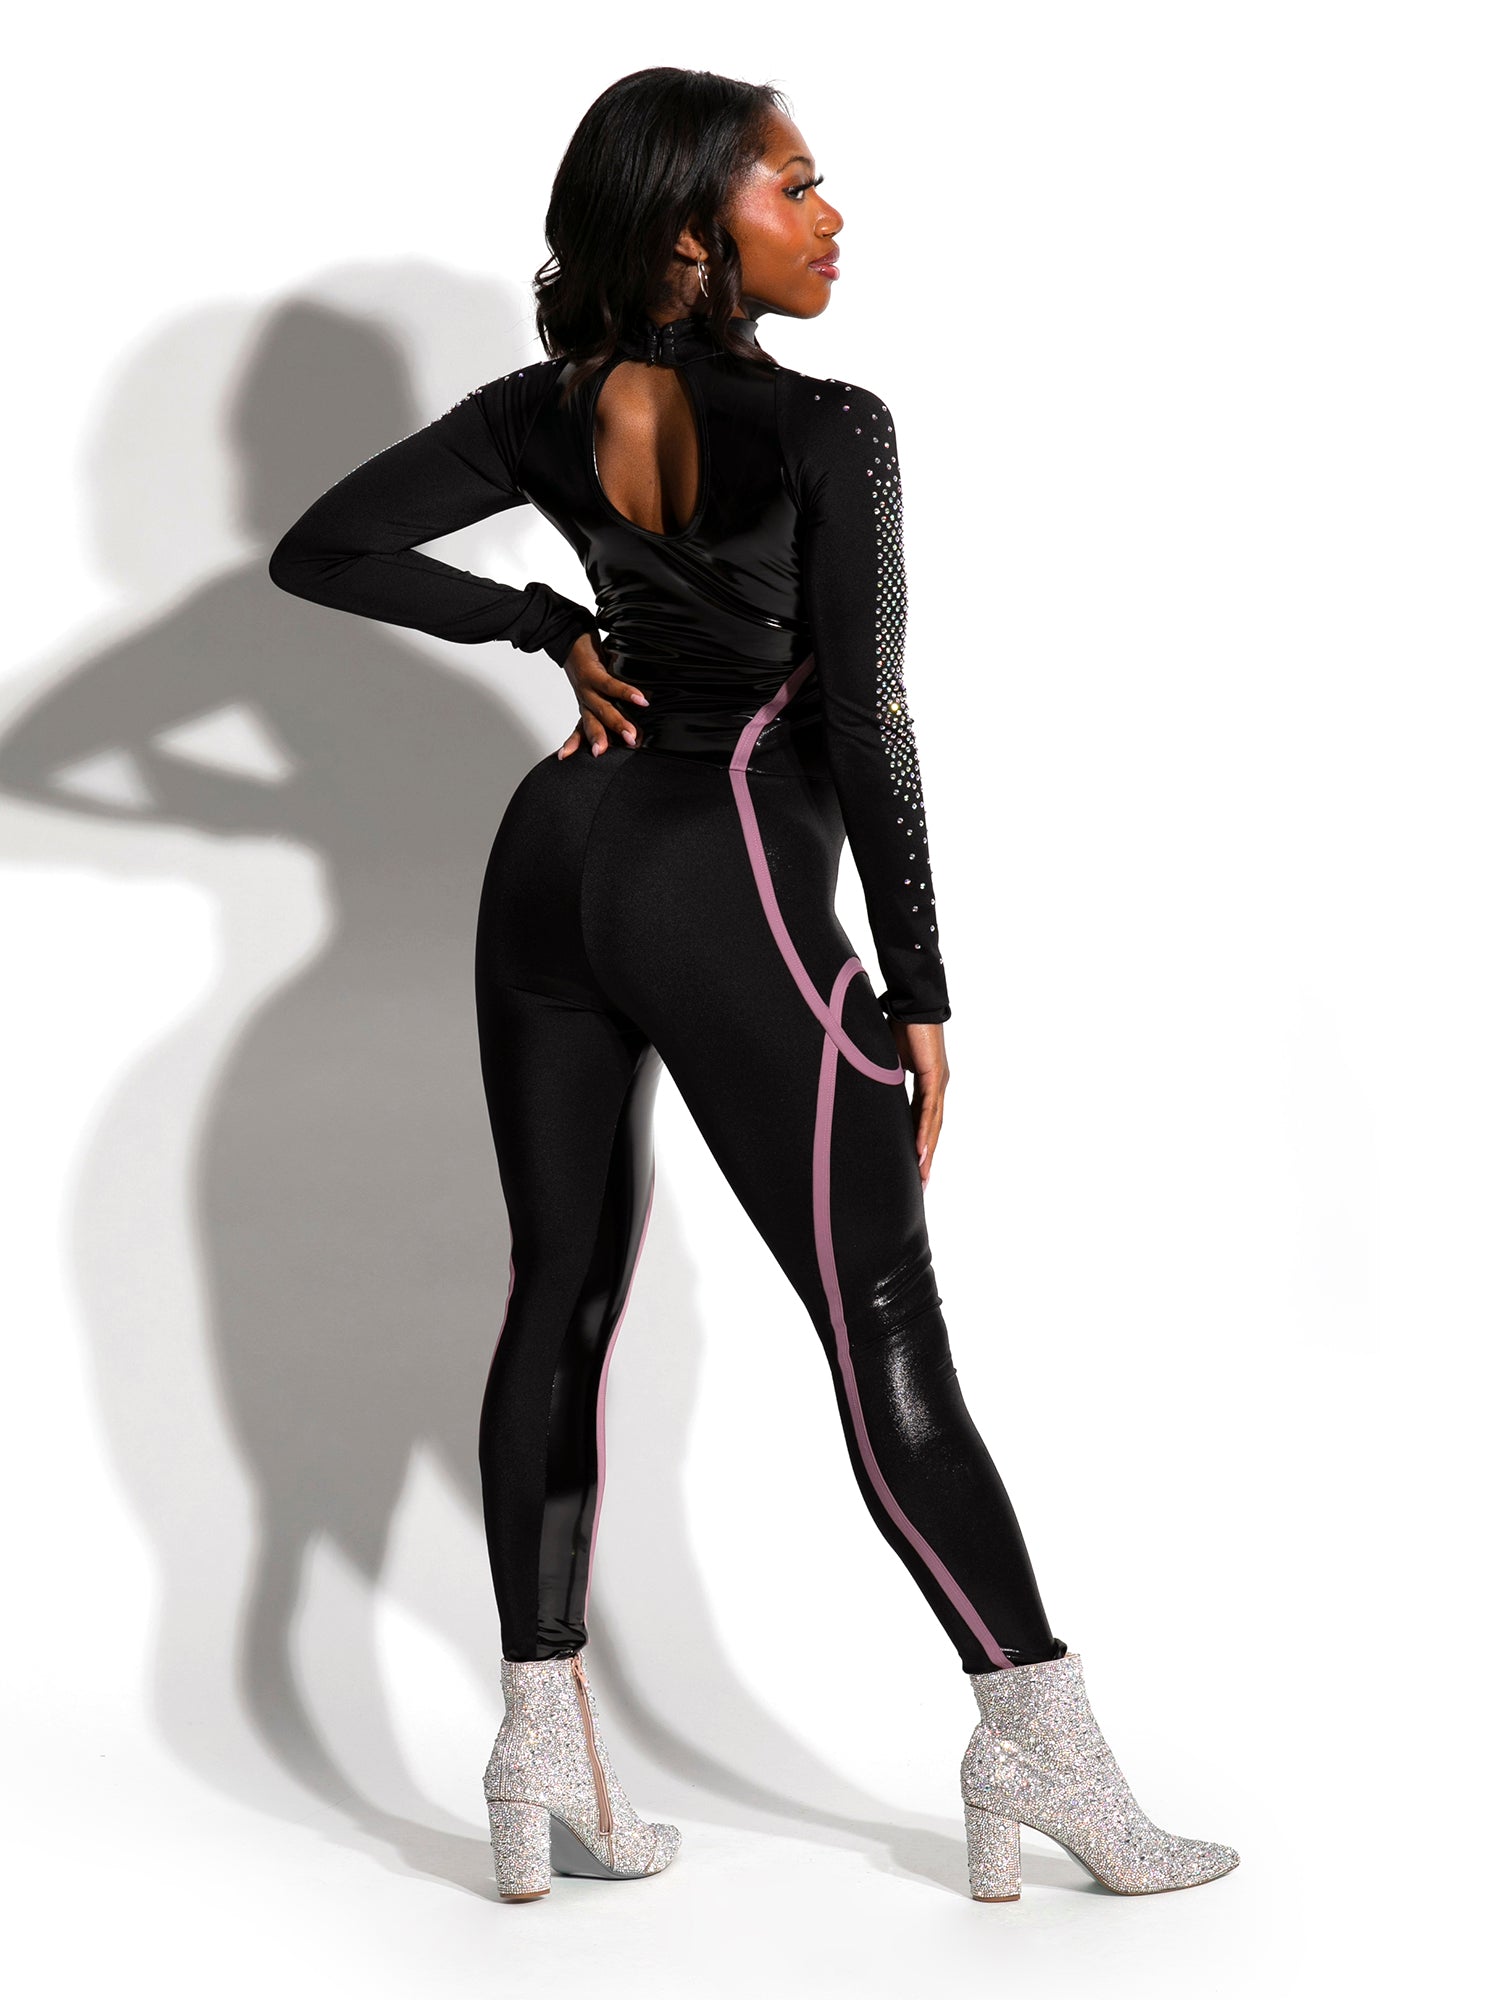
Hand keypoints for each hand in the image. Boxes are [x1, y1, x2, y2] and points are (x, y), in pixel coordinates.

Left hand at [556, 632, 648, 757]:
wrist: (570, 635)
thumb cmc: (588, 661)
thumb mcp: (598, 684)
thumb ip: (612, 700)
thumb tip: (641, 711)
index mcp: (586, 705)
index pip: (580, 729)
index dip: (575, 744)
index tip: (570, 758)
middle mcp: (584, 699)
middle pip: (590, 724)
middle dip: (600, 740)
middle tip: (605, 755)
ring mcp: (587, 686)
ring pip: (601, 708)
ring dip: (616, 723)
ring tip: (631, 735)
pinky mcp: (593, 672)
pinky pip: (611, 685)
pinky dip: (626, 692)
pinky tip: (640, 699)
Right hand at [889, 1020, 947, 1189]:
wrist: (911, 1003)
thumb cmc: (898, 1025)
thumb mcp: (886, 1060)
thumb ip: (881, 1077)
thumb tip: (863, 1086)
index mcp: (926, 1084)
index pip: (922, 1120)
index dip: (918, 1144)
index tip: (913, 1166)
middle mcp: (936, 1086)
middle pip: (931, 1129)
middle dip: (926, 1157)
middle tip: (921, 1183)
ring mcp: (938, 1082)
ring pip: (932, 1124)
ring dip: (926, 1151)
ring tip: (921, 1175)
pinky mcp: (935, 1076)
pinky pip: (929, 1109)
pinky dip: (924, 1131)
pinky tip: (921, 1151)